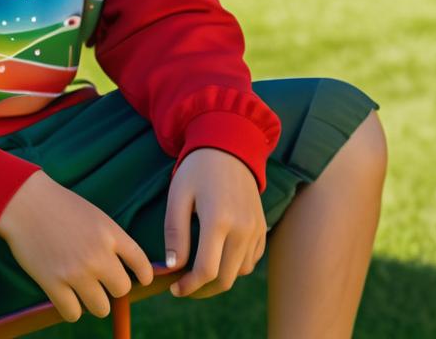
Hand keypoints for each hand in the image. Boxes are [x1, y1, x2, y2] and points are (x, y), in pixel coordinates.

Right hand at [0, 170, 154, 321]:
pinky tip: (64, 295)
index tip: (141, 279)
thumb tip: (119, 269)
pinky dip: (70, 308)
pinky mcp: (53, 284)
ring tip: (80, 288)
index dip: (144, 274)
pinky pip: (73, 314)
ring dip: (92, 301)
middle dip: (111, 287)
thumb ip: (108, 239)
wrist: (24, 201)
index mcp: (109, 232)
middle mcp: (97, 254)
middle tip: (98, 279)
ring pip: (100, 308)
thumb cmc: (57, 205)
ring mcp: (76, 271)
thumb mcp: (92, 214)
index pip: (140, 262)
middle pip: (121, 289)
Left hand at [164, 147, 265, 298]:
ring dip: (219, 278)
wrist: (228, 146)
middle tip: (184, 285)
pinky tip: (219, 255)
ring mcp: (256, 229)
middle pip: (225, 279)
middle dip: (202, 289)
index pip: (207, 271)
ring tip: (198, 268)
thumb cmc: (197, 169)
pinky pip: (251, 260)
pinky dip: (235, 266)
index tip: (173, 288)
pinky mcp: (262, 228)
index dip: (189, 286)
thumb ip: (175, 233)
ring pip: (239, 273)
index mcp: (218, 220)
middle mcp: (242, 229)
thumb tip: (173, 268)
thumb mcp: (178, 195)